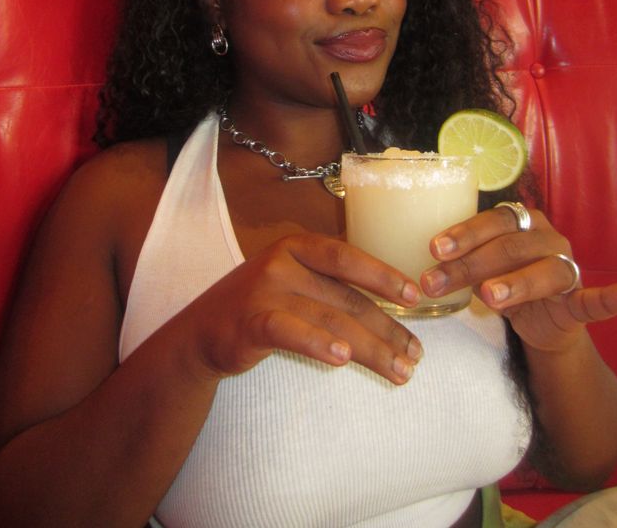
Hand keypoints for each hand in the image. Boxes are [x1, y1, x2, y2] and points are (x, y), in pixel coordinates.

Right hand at [193, 234, 422, 383]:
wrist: (200, 333)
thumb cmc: (257, 305)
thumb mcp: (292, 280)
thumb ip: (329, 283)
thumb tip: (390, 297)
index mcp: (297, 247)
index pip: (348, 257)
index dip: (383, 275)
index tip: (416, 296)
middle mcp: (282, 263)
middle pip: (346, 297)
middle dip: (387, 328)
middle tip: (416, 354)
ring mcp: (265, 291)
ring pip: (330, 319)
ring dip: (370, 348)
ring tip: (399, 370)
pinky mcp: (251, 322)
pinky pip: (291, 331)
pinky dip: (318, 343)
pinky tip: (342, 358)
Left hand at [421, 205, 616, 352]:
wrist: (542, 325)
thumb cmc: (503, 283)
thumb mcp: (478, 269)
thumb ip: (456, 260)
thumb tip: (410, 263)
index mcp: (520, 222)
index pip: (492, 221)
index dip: (464, 234)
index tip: (433, 249)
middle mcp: (546, 238)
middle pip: (510, 246)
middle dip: (470, 265)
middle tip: (436, 281)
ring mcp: (566, 267)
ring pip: (544, 271)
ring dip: (515, 283)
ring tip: (488, 298)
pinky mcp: (579, 301)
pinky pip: (596, 299)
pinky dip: (612, 298)